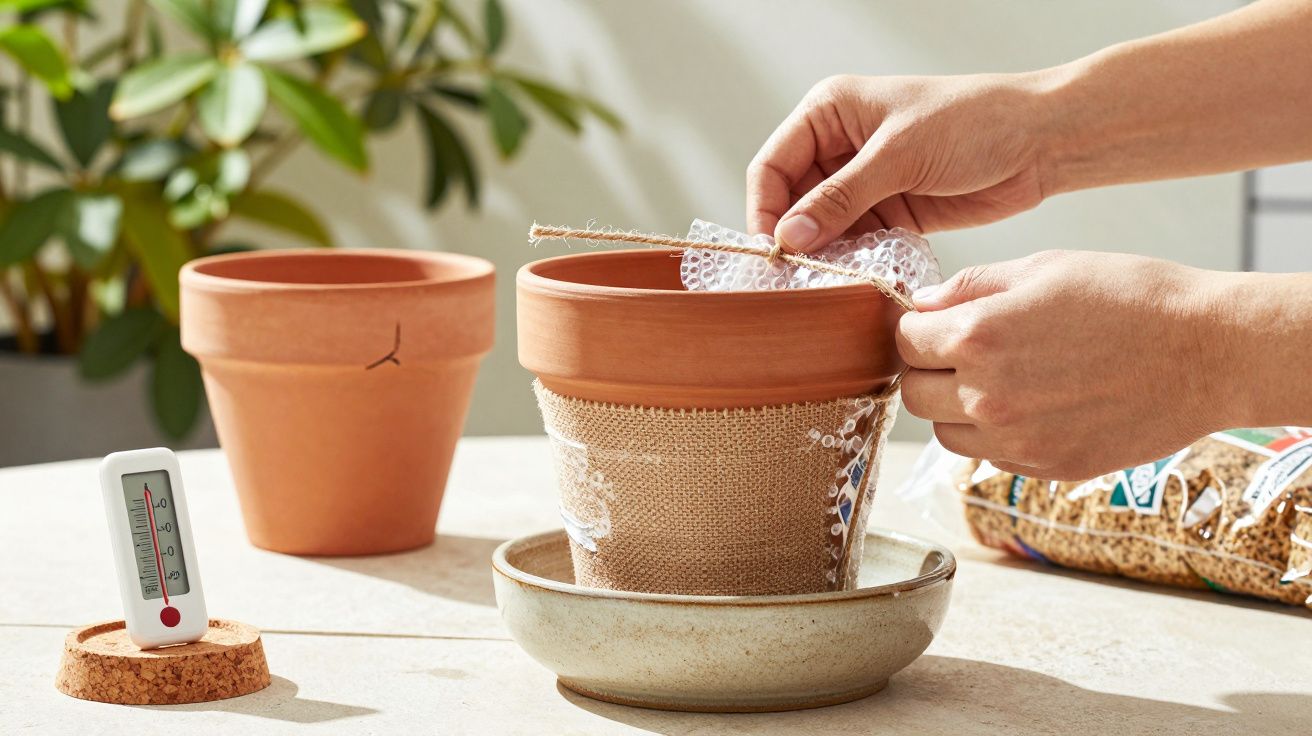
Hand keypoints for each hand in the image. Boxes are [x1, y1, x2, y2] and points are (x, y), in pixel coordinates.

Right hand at [746, 73, 1050, 251]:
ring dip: (824, 254)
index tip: (774, 251)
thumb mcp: (899, 156)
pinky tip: (857, 276)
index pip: (773, 166)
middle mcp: (839, 146)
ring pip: (821, 227)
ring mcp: (864, 181)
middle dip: (795, 238)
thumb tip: (789, 237)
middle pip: (791, 202)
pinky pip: (854, 241)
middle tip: (797, 276)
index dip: (765, 209)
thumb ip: (840, 198)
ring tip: (828, 280)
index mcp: (830, 112)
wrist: (1039, 141)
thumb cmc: (974, 122)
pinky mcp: (889, 211)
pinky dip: (853, 260)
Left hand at [894, 251, 1236, 479]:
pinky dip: (996, 434)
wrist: (1210, 353)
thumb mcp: (1045, 267)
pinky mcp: (1045, 467)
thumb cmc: (1132, 297)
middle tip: (961, 353)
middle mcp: (986, 395)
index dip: (918, 328)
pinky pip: (990, 456)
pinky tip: (1035, 404)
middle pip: (913, 393)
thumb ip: (971, 287)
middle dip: (928, 370)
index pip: (904, 340)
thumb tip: (922, 303)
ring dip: (956, 409)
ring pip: (945, 433)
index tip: (935, 324)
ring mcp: (1015, 439)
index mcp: (978, 336)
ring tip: (1001, 379)